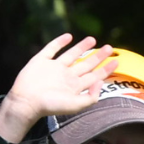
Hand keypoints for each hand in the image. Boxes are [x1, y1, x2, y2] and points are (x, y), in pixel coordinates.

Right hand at [0, 34, 116, 142]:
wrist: (26, 102)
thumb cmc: (50, 106)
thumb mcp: (76, 105)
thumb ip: (91, 97)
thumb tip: (100, 81)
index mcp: (75, 86)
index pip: (94, 76)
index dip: (106, 69)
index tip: (116, 61)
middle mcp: (66, 76)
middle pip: (86, 64)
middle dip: (98, 56)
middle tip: (109, 48)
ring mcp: (53, 68)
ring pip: (71, 55)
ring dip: (82, 47)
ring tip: (93, 39)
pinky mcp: (41, 61)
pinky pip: (51, 49)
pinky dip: (59, 42)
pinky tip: (68, 37)